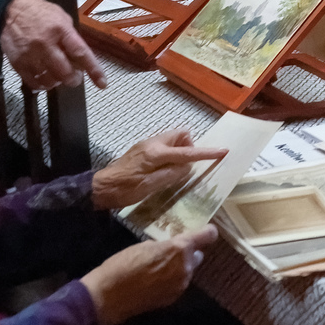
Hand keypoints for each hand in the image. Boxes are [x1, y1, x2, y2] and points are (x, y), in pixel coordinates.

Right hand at [1, 0, 107, 90]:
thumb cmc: (36, 12)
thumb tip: (80, 56)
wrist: (8, 11)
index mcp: (61, 30)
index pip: (81, 53)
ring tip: (59, 76)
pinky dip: (42, 85)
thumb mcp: (61, 16)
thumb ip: (71, 36)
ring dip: (58, 82)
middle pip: (65, 72)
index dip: (93, 70)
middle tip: (75, 77)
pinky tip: (45, 79)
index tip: (101, 83)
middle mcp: (46, 43)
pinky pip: (33, 83)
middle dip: (73, 79)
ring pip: (50, 80)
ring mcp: (31, 55)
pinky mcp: (18, 63)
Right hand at [81, 225, 218, 324]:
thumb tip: (170, 248)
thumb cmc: (122, 264)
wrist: (108, 296)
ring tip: (158, 267)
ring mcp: (180, 286)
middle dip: (187, 253)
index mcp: (179, 249)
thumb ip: (164, 246)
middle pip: (197, 256)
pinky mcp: (172, 299)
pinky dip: (171, 280)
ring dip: (179, 268)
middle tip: (170, 251)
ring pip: (187, 271)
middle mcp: (185, 268)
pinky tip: (154, 280)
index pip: (207, 236)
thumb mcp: (144, 246)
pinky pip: (178, 284)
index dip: (207, 232)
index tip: (207, 230)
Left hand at [91, 129, 229, 210]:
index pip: (187, 152)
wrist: (101, 188)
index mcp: (157, 153)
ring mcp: (146, 145)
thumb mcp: (151, 186)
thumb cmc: (125, 190)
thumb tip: (187, 166)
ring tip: (173, 171)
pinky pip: (164, 145)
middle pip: (181, 134)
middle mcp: (153, 143)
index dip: (206, 153)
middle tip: (184, 166)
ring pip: (173, 139)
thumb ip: (172, 174)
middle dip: (189, 146)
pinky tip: (163, 170)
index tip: (222, 151)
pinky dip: (170, 154)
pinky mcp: (142, 149)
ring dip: (179, 151)